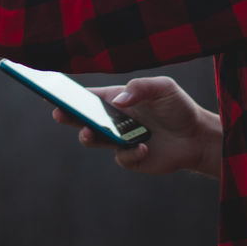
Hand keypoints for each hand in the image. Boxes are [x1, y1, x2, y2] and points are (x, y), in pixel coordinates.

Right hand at [52, 76, 220, 177]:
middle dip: (68, 115)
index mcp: (115, 99)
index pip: (86, 96)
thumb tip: (118, 101)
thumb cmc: (177, 107)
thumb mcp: (163, 88)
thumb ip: (141, 88)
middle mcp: (113, 119)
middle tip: (59, 113)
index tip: (49, 92)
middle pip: (82, 118)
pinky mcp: (131, 158)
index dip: (67, 94)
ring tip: (90, 131)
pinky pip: (121, 157)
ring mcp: (119, 139)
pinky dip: (129, 152)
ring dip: (89, 135)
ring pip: (94, 139)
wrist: (197, 137)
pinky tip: (143, 145)